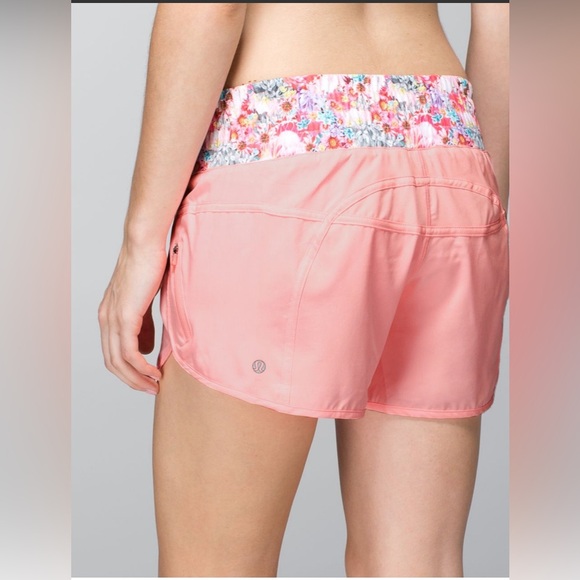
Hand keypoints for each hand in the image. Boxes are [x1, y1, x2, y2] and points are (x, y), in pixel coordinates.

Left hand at [98, 243, 166, 394]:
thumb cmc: (148, 266)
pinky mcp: (124, 316)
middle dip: (131, 380)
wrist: (144, 244)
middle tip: (150, 389)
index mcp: (108, 315)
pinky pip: (129, 351)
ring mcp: (112, 318)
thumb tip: (146, 346)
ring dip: (136, 378)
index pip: (112, 353)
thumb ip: (144, 324)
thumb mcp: (145, 300)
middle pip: (112, 363)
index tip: (146, 379)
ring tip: (155, 385)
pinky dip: (141, 367)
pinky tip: (154, 371)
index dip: (128, 371)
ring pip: (118, 361)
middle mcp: (105, 319)